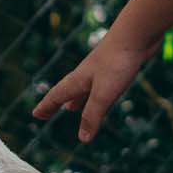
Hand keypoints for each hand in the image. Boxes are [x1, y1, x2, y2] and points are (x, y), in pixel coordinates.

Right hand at [31, 28, 160, 142]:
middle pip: (67, 92)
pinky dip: (94, 94)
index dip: (46, 107)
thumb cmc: (117, 62)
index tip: (36, 115)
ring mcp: (101, 70)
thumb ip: (92, 115)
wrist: (137, 33)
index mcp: (78, 80)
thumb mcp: (103, 94)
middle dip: (57, 103)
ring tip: (72, 108)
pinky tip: (103, 92)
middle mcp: (86, 74)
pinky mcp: (115, 67)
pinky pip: (100, 84)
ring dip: (77, 99)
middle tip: (47, 112)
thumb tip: (82, 139)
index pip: (57, 96)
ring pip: (84, 88)